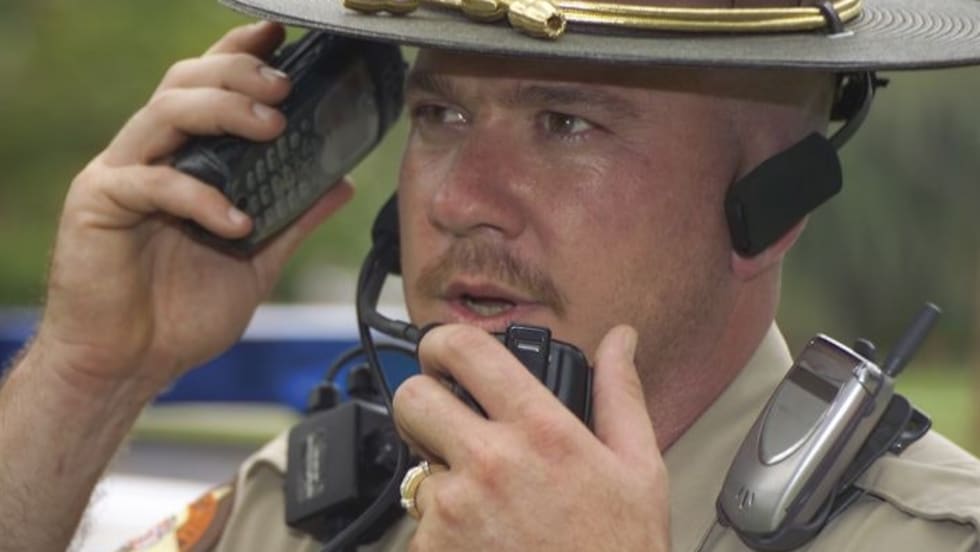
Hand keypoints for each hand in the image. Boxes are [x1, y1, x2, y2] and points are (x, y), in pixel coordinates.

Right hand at [35, 22, 352, 397]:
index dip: (241, 53)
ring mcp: (121, 175)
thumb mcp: (257, 260)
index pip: (210, 87)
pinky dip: (201, 197)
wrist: (129, 364)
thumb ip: (295, 218)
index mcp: (187, 160)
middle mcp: (151, 155)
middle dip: (239, 72)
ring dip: (224, 111)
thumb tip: (343, 183)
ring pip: (166, 112)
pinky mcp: (98, 204)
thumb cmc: (181, 312)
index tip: (282, 37)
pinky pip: (152, 182)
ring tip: (273, 127)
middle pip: (186, 82)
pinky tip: (238, 223)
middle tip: (285, 85)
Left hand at [393, 324, 669, 550]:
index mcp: (540, 430)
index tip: (442, 353)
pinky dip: (441, 531)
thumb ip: (620, 394)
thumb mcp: (638, 469)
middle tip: (447, 426)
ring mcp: (456, 510)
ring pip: (416, 467)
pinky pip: (419, 523)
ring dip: (441, 480)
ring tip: (489, 508)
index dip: (442, 341)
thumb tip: (621, 340)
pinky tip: (485, 543)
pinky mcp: (433, 550)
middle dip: (424, 406)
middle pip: (412, 398)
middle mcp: (490, 462)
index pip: (464, 350)